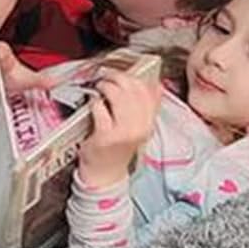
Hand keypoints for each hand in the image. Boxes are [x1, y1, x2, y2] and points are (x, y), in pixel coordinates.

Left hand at [77, 72, 161, 188]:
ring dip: (106, 86)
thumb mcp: (138, 128)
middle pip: (133, 90)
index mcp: (149, 123)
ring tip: (99, 86)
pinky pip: (100, 109)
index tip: (123, 72)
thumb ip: (147, 107)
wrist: (105, 174)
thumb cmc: (117, 148)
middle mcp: (140, 127)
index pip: (149, 91)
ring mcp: (123, 133)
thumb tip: (155, 84)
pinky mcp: (105, 137)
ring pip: (118, 96)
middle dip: (118, 77)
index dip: (135, 77)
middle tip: (107, 76)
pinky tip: (93, 103)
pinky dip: (95, 102)